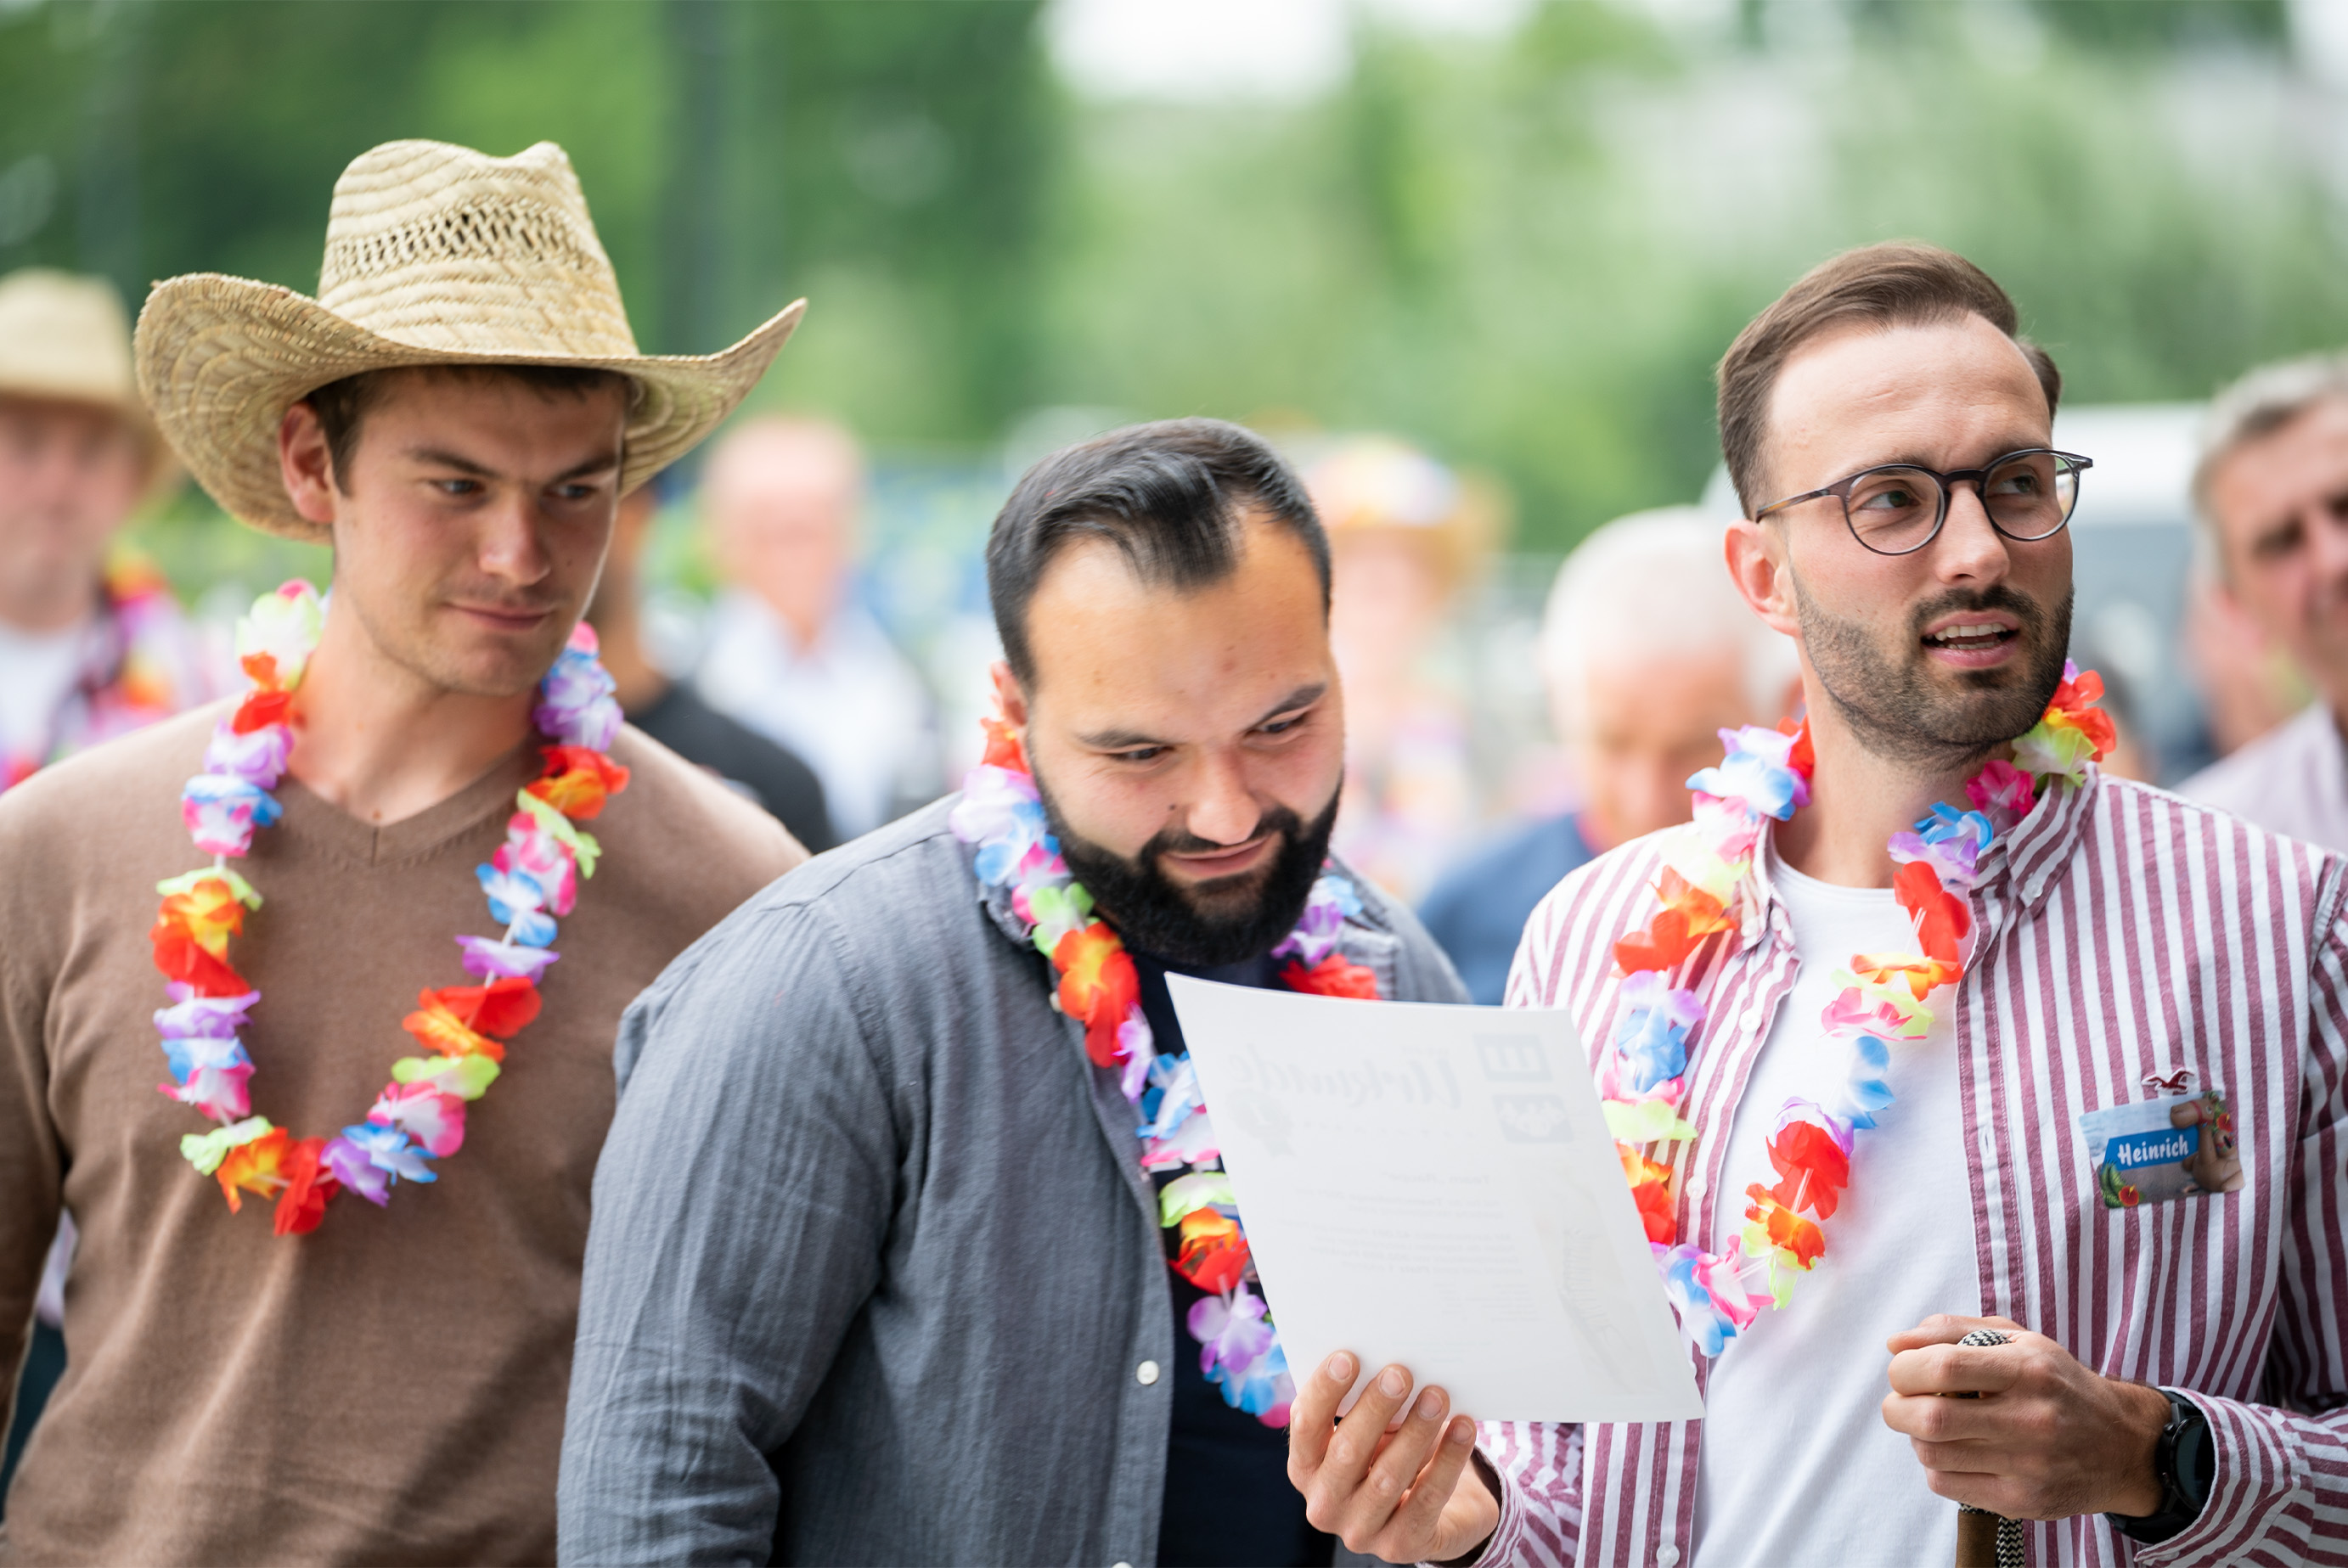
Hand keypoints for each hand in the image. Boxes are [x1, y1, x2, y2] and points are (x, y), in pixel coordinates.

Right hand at [1288, 1351, 1497, 1563]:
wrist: (1437, 1515)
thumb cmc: (1393, 1455)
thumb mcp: (1374, 1432)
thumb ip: (1369, 1405)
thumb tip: (1390, 1364)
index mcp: (1306, 1468)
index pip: (1306, 1425)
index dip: (1324, 1390)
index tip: (1349, 1357)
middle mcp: (1324, 1505)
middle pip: (1347, 1452)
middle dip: (1375, 1408)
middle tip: (1400, 1373)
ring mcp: (1361, 1531)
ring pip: (1388, 1477)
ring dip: (1416, 1431)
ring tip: (1438, 1396)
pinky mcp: (1401, 1545)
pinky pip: (1428, 1498)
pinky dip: (1448, 1460)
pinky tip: (1463, 1429)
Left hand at [1881, 1314, 2170, 1518]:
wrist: (2124, 1446)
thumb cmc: (2058, 1385)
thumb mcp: (2019, 1341)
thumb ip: (1953, 1331)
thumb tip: (1895, 1343)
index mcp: (2028, 1369)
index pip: (1942, 1367)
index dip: (1905, 1369)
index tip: (1903, 1371)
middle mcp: (2031, 1419)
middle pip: (1931, 1418)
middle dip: (1897, 1408)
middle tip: (1901, 1402)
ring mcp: (2029, 1465)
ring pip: (1934, 1455)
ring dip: (1916, 1438)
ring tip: (1932, 1427)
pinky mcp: (2024, 1501)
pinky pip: (1949, 1486)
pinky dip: (1937, 1468)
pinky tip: (1955, 1453)